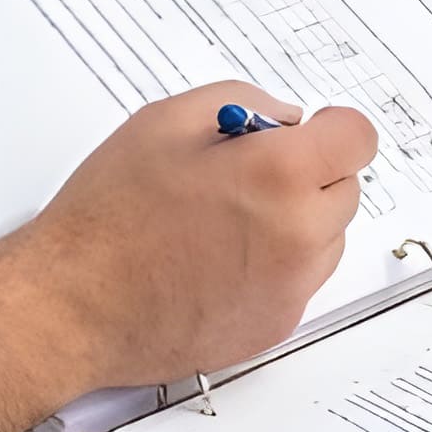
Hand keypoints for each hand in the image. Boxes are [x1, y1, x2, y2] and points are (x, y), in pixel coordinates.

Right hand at [0, 83, 380, 391]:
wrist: (74, 305)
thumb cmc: (108, 218)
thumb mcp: (167, 121)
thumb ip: (244, 104)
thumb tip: (284, 120)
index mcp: (279, 174)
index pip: (358, 138)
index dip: (331, 129)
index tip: (309, 134)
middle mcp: (299, 235)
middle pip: (345, 189)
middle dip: (308, 175)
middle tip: (246, 177)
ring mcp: (291, 288)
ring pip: (326, 239)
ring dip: (296, 223)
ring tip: (224, 223)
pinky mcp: (276, 326)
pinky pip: (299, 282)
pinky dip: (274, 268)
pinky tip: (217, 262)